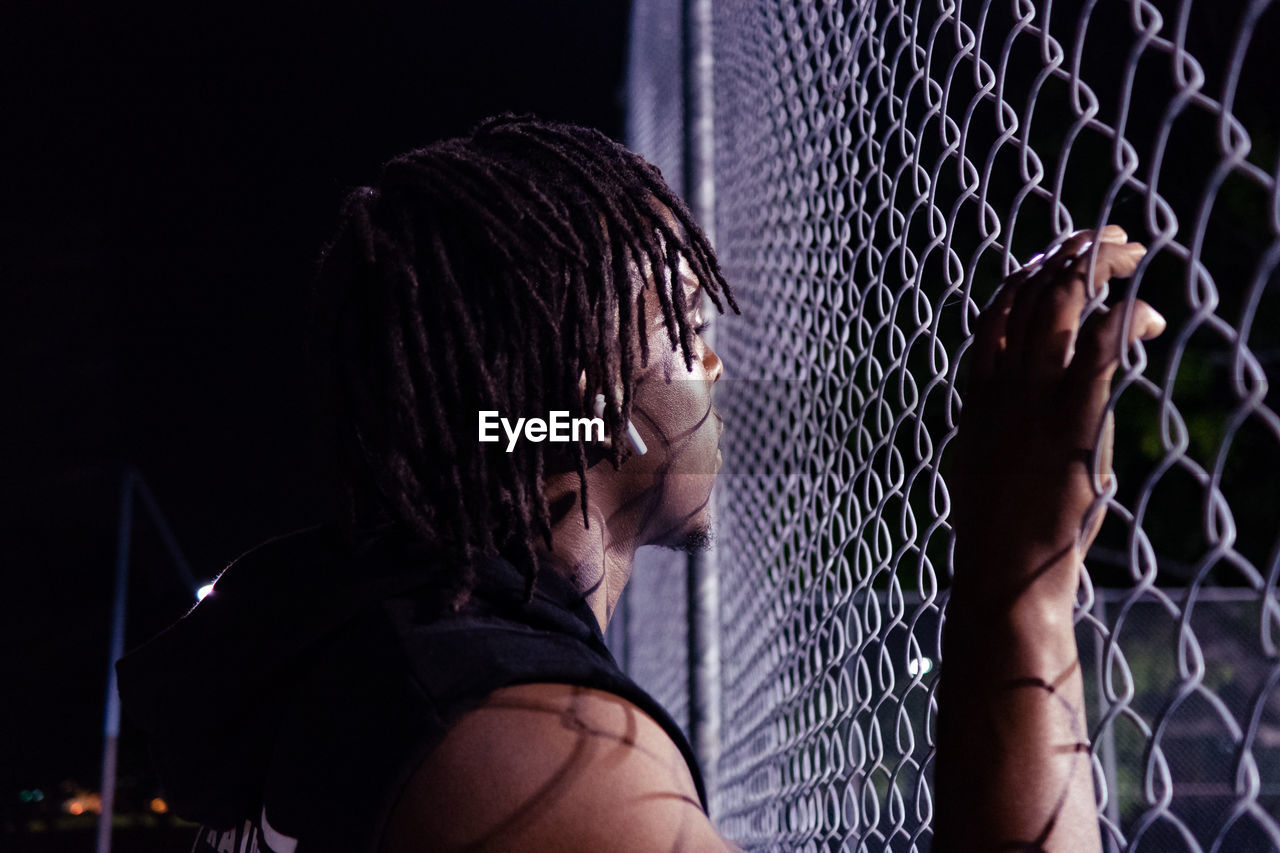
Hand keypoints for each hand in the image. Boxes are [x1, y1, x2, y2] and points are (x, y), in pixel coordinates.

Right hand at [949, 226, 1165, 610]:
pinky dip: (1128, 318)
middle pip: (1029, 291)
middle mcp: (1000, 386)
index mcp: (977, 396)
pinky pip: (1100, 346)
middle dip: (1070, 250)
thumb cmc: (995, 533)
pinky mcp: (1072, 420)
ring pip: (1060, 303)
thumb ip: (994, 427)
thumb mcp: (978, 465)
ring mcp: (1032, 400)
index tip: (1057, 257)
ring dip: (1101, 265)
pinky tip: (1151, 317)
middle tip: (1109, 234)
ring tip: (1133, 252)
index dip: (1028, 274)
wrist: (1003, 573)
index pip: (996, 312)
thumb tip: (1009, 416)